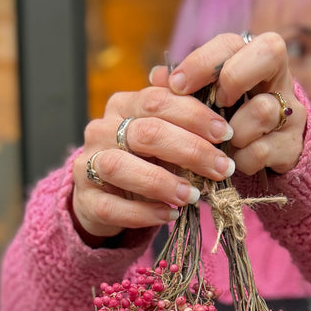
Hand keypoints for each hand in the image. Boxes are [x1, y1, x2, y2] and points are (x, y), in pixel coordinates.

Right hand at [71, 83, 236, 239]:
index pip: (157, 100)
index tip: (225, 134)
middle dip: (191, 150)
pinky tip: (170, 215)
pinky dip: (144, 213)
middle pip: (146, 132)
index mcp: (122, 106)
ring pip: (121, 166)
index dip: (194, 115)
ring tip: (193, 196)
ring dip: (163, 182)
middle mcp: (101, 130)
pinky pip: (112, 206)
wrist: (104, 198)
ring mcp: (88, 164)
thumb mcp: (163, 136)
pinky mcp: (85, 200)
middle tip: (221, 168)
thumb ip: (183, 118)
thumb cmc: (144, 161)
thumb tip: (214, 95)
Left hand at [149, 30, 306, 176]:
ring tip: (221, 141)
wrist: (265, 156)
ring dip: (232, 131)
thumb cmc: (228, 118)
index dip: (203, 61)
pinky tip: (233, 161)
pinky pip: (260, 151)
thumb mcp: (205, 99)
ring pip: (263, 110)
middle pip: (269, 53)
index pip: (233, 42)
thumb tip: (157, 76)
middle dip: (234, 77)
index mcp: (252, 59)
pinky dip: (239, 160)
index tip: (177, 85)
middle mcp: (279, 78)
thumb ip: (183, 86)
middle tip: (217, 102)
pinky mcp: (292, 145)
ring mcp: (290, 112)